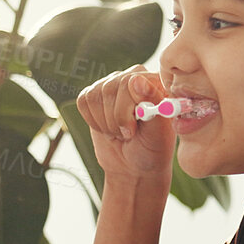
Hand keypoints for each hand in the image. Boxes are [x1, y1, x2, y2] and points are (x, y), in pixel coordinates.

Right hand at [74, 64, 173, 182]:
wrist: (134, 165)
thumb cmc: (152, 149)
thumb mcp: (158, 132)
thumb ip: (153, 103)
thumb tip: (136, 79)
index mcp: (156, 83)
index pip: (132, 80)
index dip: (127, 108)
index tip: (133, 129)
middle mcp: (134, 77)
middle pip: (111, 87)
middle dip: (116, 119)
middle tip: (128, 134)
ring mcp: (113, 84)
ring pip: (95, 95)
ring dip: (106, 123)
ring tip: (120, 132)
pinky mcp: (94, 95)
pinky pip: (84, 101)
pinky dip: (93, 122)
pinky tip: (107, 129)